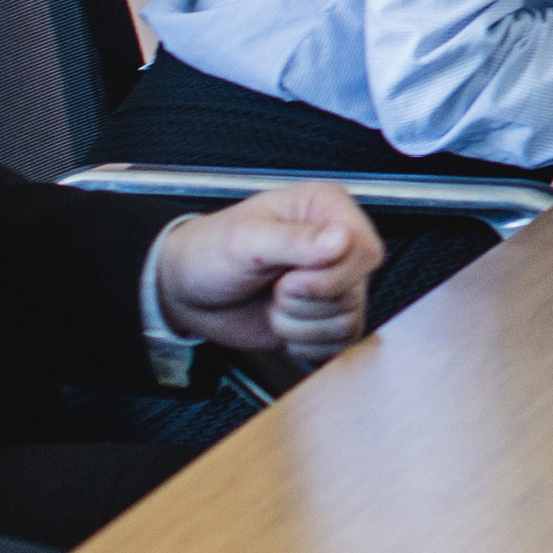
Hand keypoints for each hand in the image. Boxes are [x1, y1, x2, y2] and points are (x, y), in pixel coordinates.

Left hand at [156, 185, 387, 360]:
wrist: (187, 292)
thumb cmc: (208, 253)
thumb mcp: (245, 240)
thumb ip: (295, 240)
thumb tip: (342, 239)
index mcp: (325, 210)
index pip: (364, 249)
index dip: (331, 274)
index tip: (289, 276)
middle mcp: (336, 244)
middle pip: (355, 288)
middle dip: (306, 301)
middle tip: (275, 287)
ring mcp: (333, 282)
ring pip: (347, 319)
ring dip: (299, 323)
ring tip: (273, 302)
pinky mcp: (325, 316)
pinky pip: (338, 342)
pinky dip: (303, 342)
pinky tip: (281, 322)